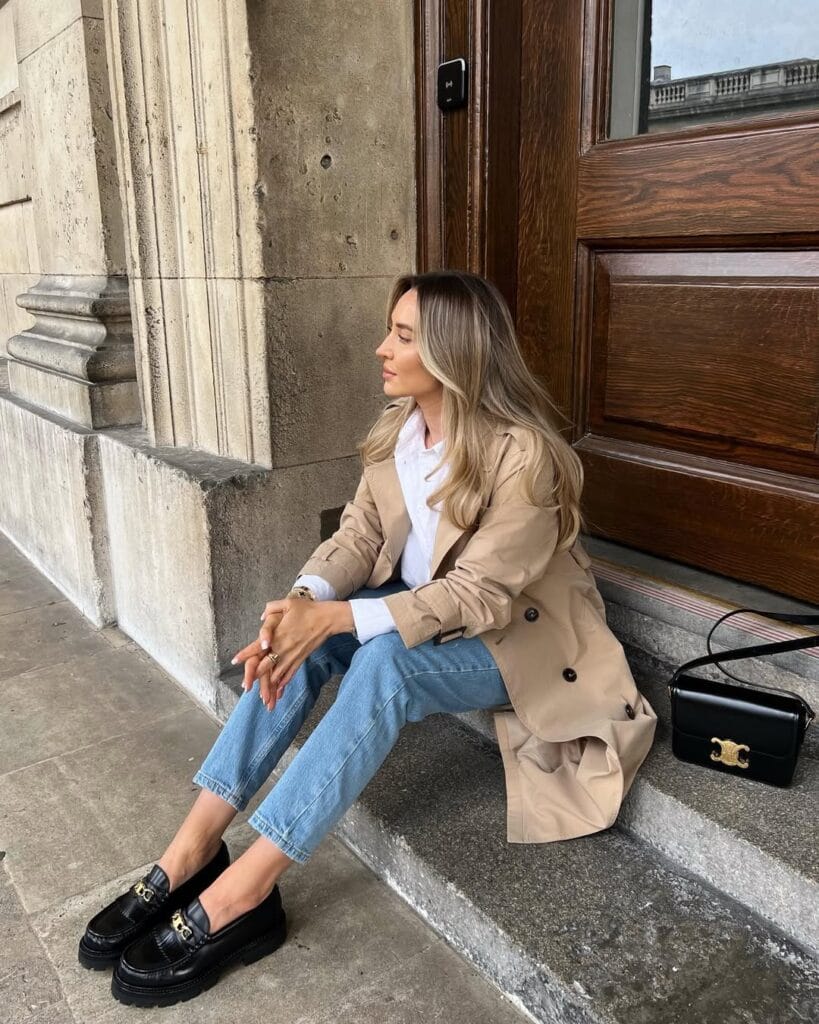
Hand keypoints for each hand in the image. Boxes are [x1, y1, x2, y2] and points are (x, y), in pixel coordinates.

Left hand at [231, 599, 349, 711]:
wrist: (327, 619)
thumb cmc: (308, 610)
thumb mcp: (288, 603)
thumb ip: (271, 608)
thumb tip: (262, 617)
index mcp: (277, 635)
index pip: (256, 647)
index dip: (245, 654)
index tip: (234, 661)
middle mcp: (283, 649)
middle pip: (265, 666)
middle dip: (254, 678)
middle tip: (246, 688)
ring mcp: (292, 656)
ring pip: (278, 674)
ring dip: (270, 686)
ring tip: (264, 698)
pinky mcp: (301, 658)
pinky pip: (290, 673)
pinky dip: (284, 682)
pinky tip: (280, 690)